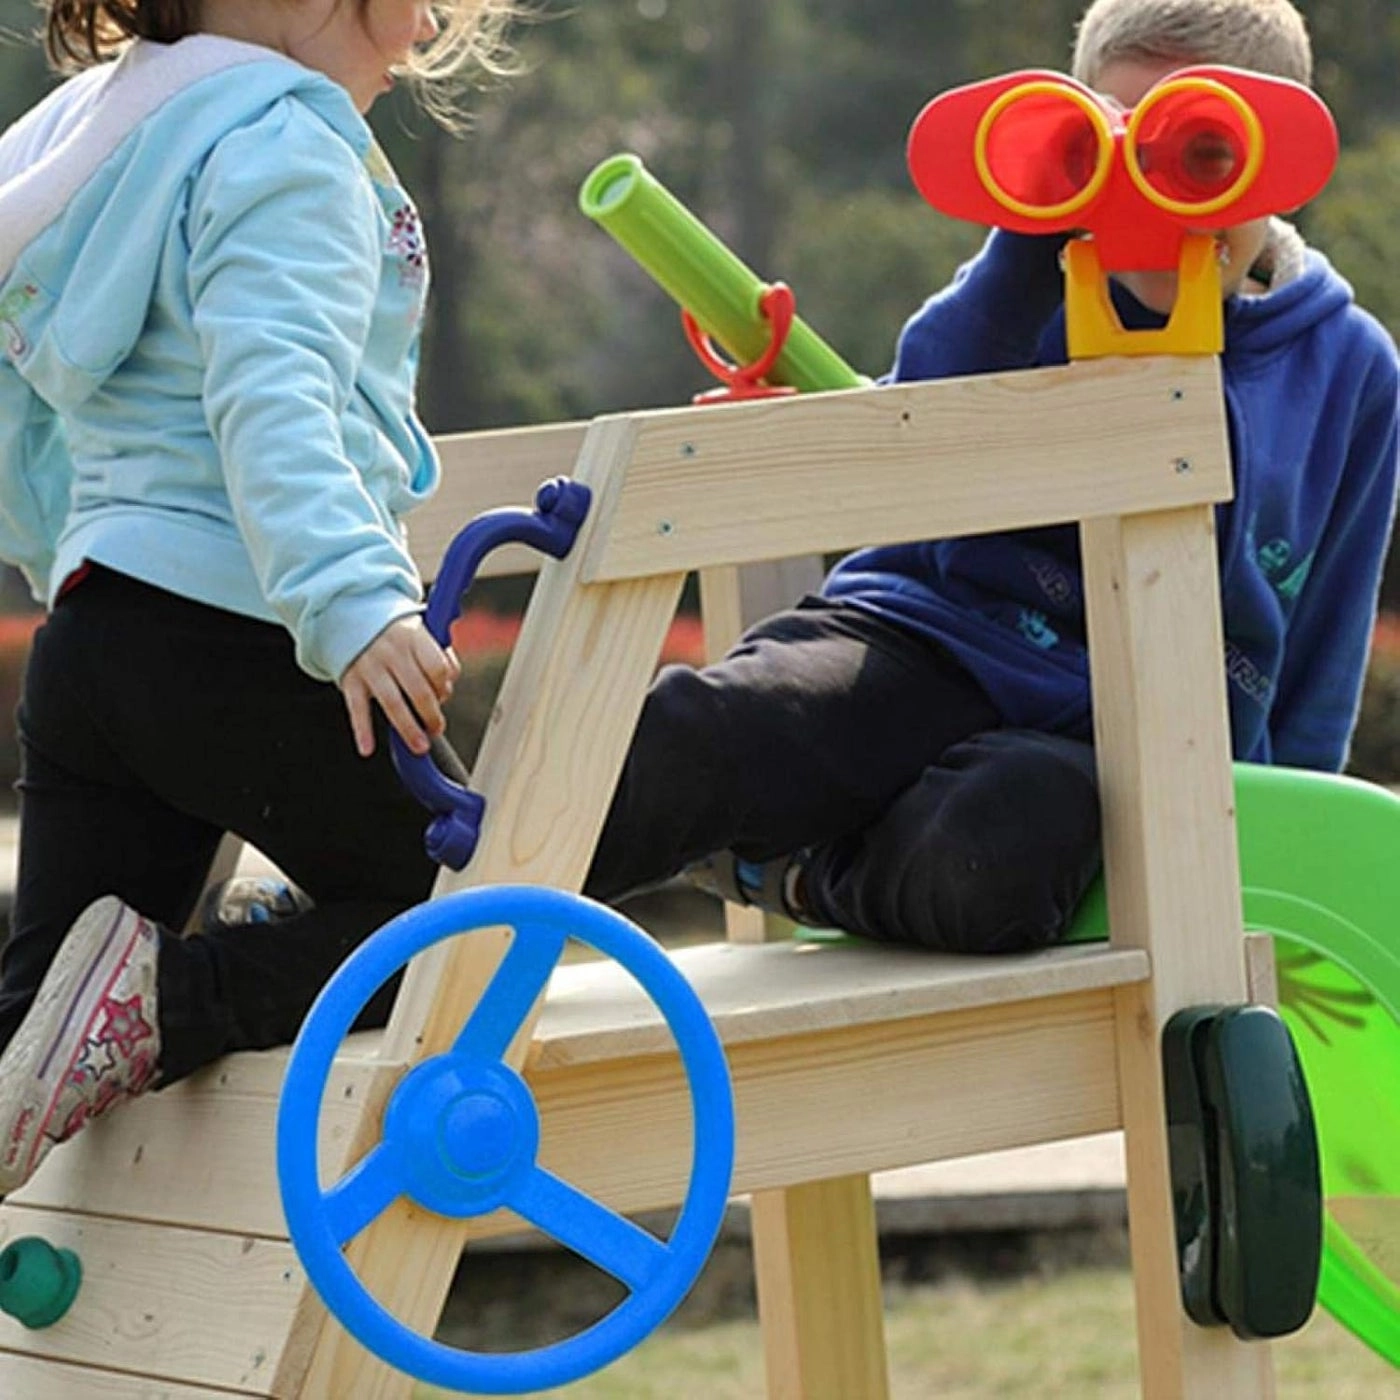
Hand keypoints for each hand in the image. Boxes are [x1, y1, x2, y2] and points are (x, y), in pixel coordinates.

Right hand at [340, 615, 460, 757]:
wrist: (350, 616)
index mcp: (414, 637)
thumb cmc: (395, 632)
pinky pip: (357, 708)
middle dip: (431, 715)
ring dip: (408, 728)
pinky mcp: (350, 679)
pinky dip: (362, 730)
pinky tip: (367, 748)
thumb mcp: (420, 632)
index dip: (443, 687)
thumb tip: (448, 686)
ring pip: (392, 702)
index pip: (437, 667)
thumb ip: (440, 656)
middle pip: (418, 689)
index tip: (443, 697)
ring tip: (419, 746)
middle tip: (436, 730)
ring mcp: (370, 666)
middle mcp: (392, 651)